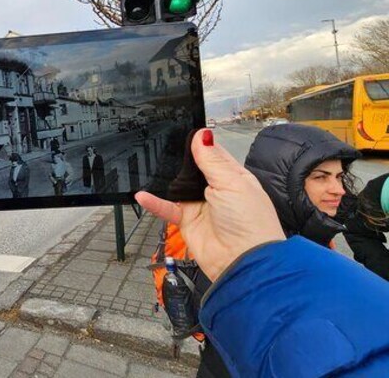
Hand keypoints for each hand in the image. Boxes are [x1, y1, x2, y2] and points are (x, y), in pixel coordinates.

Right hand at [135, 130, 284, 280]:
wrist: (244, 261)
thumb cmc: (250, 222)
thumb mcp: (232, 183)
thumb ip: (213, 160)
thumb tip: (202, 134)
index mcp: (232, 176)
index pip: (211, 153)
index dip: (198, 144)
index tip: (180, 131)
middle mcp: (215, 189)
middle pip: (191, 169)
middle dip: (178, 161)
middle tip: (160, 147)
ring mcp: (200, 205)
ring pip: (176, 187)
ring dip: (164, 180)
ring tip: (148, 166)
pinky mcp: (187, 221)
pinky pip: (167, 208)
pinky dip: (154, 202)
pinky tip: (142, 195)